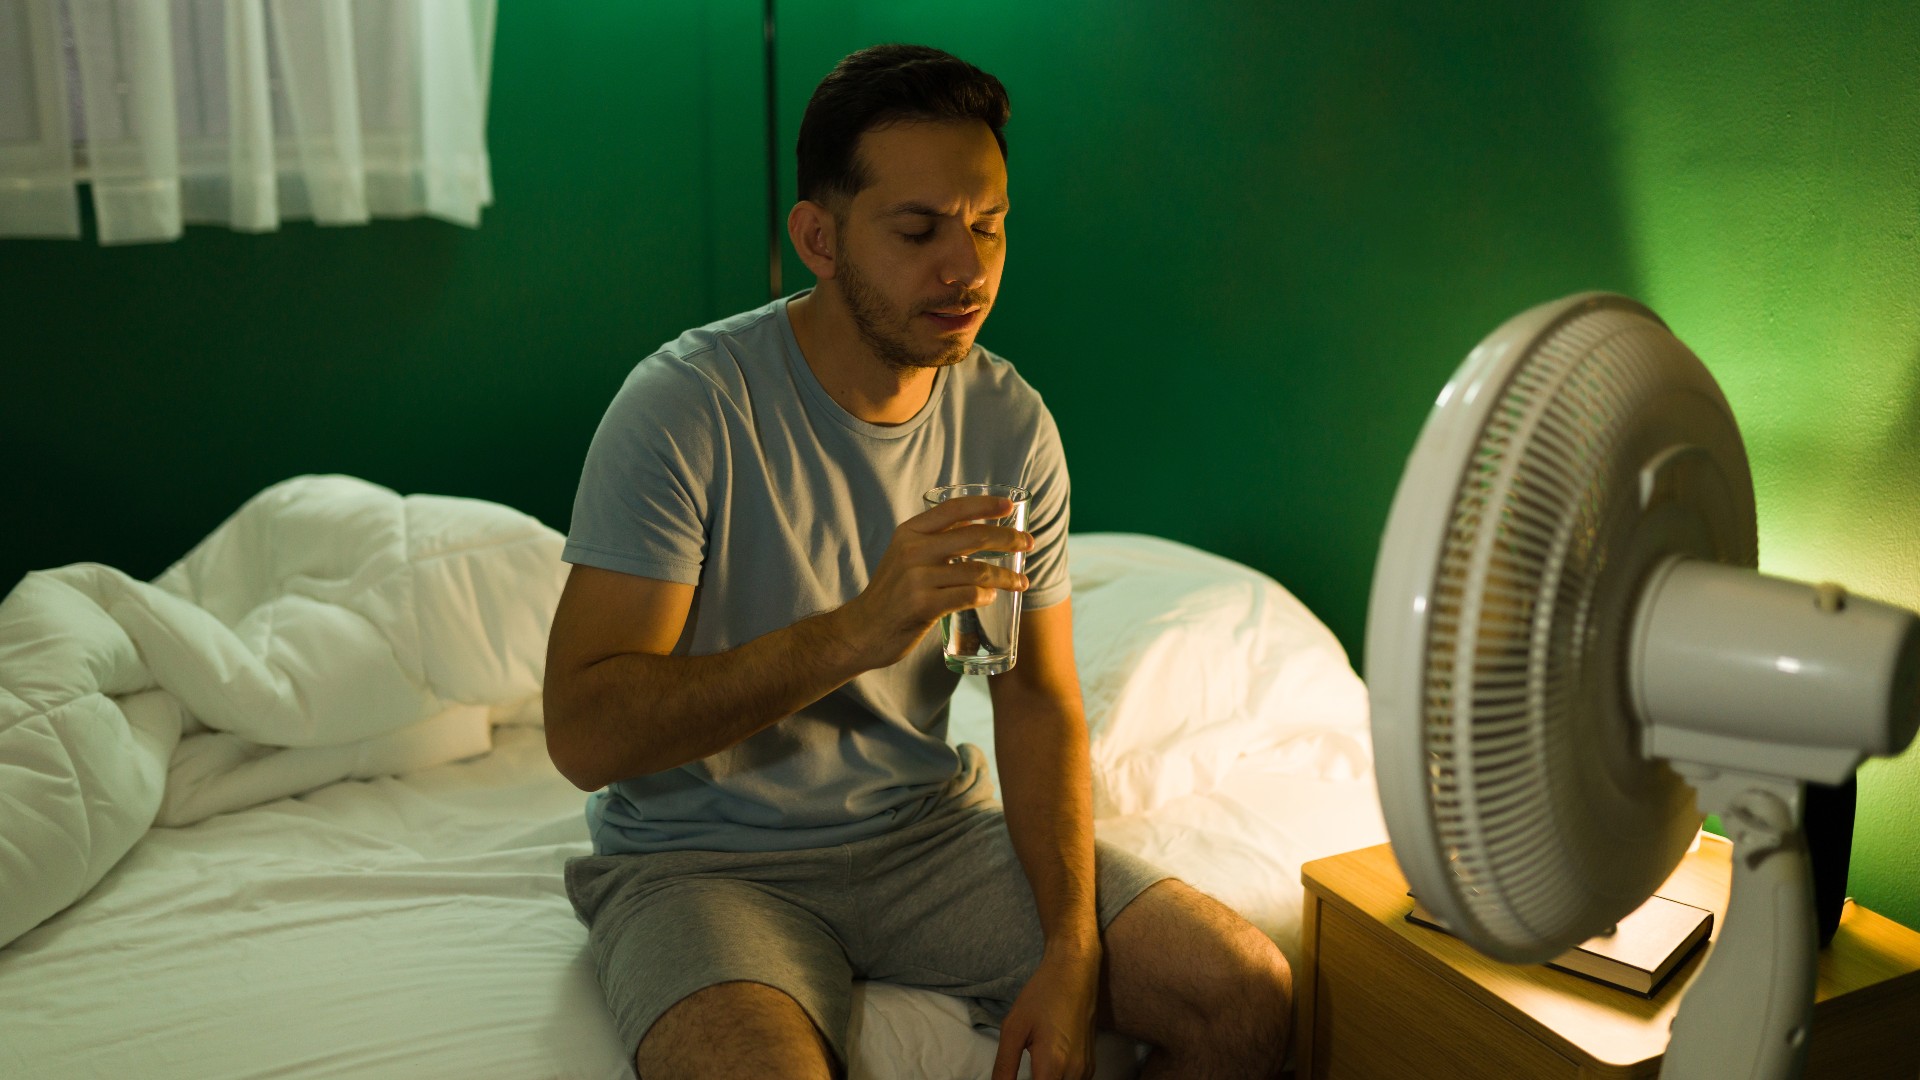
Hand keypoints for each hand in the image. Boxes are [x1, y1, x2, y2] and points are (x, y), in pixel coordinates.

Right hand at [833, 495, 1033, 670]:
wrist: (862, 631)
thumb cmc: (892, 594)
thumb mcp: (904, 556)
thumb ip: (933, 540)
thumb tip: (976, 525)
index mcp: (909, 532)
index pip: (954, 509)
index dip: (986, 505)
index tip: (1011, 506)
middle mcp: (912, 550)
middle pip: (974, 536)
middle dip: (1009, 539)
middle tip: (1028, 544)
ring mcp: (917, 578)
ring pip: (978, 570)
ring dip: (1006, 576)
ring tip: (1021, 582)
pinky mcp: (923, 605)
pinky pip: (968, 595)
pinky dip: (986, 595)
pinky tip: (991, 597)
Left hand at [992, 945, 1101, 1079]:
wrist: (1074, 972)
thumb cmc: (1042, 995)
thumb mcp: (1013, 1029)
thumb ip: (1004, 1067)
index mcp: (1054, 1066)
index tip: (1011, 1077)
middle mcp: (1075, 1073)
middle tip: (1021, 1070)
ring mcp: (1086, 1070)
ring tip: (1031, 1068)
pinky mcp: (1090, 1065)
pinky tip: (1044, 1066)